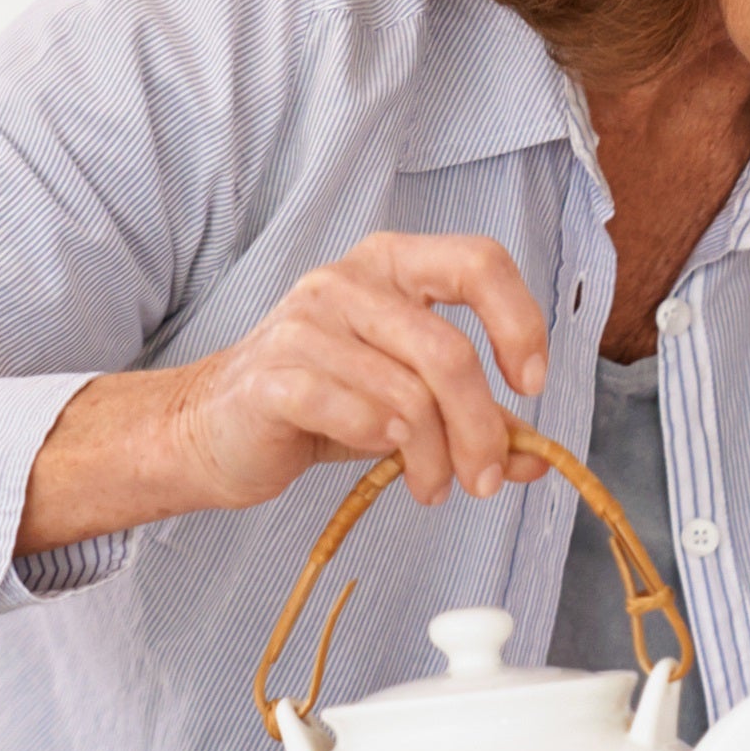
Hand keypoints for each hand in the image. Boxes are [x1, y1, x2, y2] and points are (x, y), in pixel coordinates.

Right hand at [170, 230, 552, 509]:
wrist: (212, 428)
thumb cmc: (324, 403)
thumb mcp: (412, 402)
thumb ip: (478, 419)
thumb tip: (538, 459)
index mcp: (392, 265)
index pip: (480, 262)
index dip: (520, 323)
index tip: (532, 386)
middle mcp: (348, 281)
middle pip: (448, 352)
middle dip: (481, 429)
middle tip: (485, 479)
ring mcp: (305, 324)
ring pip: (408, 396)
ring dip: (435, 459)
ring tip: (432, 488)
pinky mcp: (273, 377)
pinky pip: (356, 415)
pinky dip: (382, 447)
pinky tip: (383, 465)